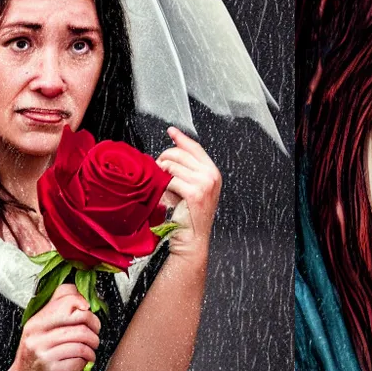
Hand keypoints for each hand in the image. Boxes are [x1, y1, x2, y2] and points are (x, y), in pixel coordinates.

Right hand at [6, 282, 100, 370]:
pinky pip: (78, 360)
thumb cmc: (36, 357)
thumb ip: (55, 315)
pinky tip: (80, 363)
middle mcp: (37, 335)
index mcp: (35, 321)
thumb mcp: (38, 332)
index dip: (82, 302)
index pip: (65, 299)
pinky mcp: (51, 370)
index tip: (88, 311)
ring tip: (90, 351)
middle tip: (94, 334)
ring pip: (81, 340)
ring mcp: (43, 352)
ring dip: (92, 347)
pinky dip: (84, 362)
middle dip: (94, 326)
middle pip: (78, 318)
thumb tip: (81, 299)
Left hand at [155, 126, 221, 260]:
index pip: (194, 147)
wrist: (191, 239)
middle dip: (163, 160)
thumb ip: (185, 170)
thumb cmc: (188, 216)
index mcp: (212, 172)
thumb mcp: (190, 187)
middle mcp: (211, 175)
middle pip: (178, 154)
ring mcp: (205, 184)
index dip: (181, 138)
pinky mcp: (195, 193)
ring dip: (161, 175)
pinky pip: (170, 180)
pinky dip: (163, 187)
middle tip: (159, 174)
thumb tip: (169, 152)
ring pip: (172, 166)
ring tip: (162, 187)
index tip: (171, 131)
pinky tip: (164, 195)